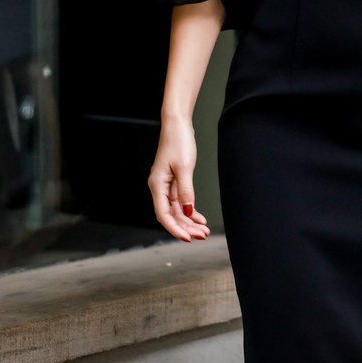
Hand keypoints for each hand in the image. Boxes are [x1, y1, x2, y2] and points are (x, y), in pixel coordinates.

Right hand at [148, 115, 210, 241]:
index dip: (175, 228)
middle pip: (171, 214)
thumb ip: (186, 191)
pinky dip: (190, 210)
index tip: (187, 239)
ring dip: (189, 221)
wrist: (178, 124)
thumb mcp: (184, 167)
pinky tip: (200, 218)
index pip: (164, 214)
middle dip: (186, 227)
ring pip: (177, 209)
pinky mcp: (174, 181)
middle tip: (202, 235)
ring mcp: (167, 185)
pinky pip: (181, 201)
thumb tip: (187, 211)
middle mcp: (159, 187)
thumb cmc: (178, 141)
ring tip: (204, 230)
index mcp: (157, 185)